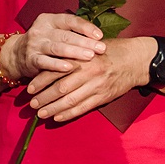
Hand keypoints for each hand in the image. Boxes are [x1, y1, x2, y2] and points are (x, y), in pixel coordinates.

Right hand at [6, 13, 106, 87]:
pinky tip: (69, 67)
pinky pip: (45, 62)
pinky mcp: (31, 59)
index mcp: (49, 20)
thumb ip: (72, 32)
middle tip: (101, 48)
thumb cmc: (44, 42)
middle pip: (66, 35)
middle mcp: (41, 30)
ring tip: (90, 56)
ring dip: (75, 52)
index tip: (100, 35)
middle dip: (85, 42)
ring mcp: (35, 44)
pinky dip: (57, 65)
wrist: (16, 54)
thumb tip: (99, 37)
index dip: (85, 27)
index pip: (70, 20)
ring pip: (57, 48)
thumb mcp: (54, 32)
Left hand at [27, 36, 156, 121]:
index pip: (55, 70)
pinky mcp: (103, 97)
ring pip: (69, 101)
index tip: (29, 88)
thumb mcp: (89, 46)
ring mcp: (96, 86)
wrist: (135, 60)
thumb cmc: (109, 51)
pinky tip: (58, 117)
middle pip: (59, 88)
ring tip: (41, 114)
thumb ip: (72, 54)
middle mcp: (87, 72)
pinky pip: (83, 108)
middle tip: (31, 104)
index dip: (40, 81)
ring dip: (53, 109)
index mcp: (81, 57)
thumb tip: (49, 62)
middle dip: (43, 97)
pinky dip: (69, 114)